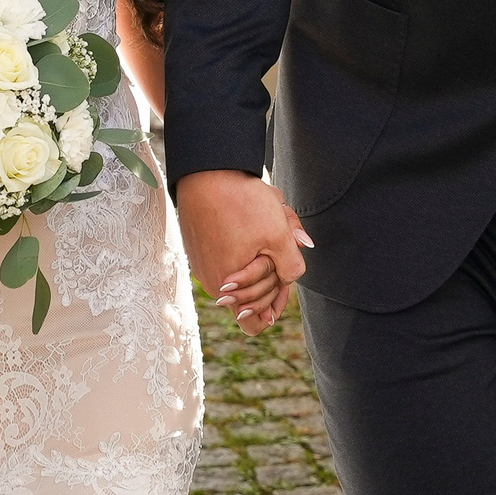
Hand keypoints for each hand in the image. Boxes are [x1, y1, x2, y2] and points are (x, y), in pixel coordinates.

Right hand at [176, 169, 310, 334]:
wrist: (206, 171)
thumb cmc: (241, 203)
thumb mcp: (278, 234)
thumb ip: (292, 264)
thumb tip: (294, 277)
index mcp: (229, 287)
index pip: (252, 323)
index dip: (274, 308)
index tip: (285, 283)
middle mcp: (212, 281)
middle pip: (250, 296)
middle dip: (271, 273)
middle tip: (282, 242)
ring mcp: (204, 263)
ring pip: (242, 271)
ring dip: (260, 254)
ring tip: (269, 223)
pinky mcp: (200, 246)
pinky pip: (229, 256)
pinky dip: (246, 243)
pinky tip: (252, 216)